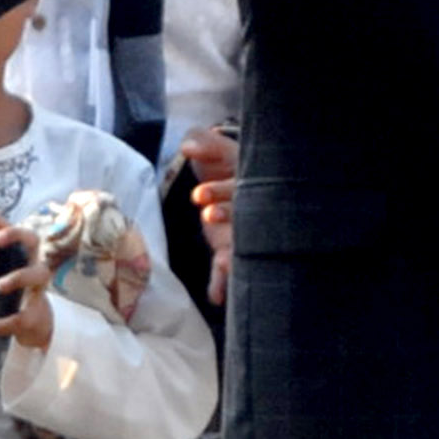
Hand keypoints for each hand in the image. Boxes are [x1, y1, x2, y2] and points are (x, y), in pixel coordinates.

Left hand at [0, 215, 56, 351]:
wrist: (30, 322)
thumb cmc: (1, 298)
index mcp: (11, 251)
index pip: (3, 226)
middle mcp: (28, 262)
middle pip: (31, 237)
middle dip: (14, 234)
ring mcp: (36, 285)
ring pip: (38, 273)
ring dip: (19, 276)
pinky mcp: (37, 308)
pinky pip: (26, 313)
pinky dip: (9, 320)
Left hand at [178, 124, 238, 297]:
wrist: (225, 179)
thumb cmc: (221, 161)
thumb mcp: (213, 147)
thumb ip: (203, 142)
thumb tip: (188, 145)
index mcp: (249, 182)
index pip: (239, 186)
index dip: (221, 191)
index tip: (199, 195)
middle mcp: (250, 210)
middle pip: (244, 215)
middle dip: (227, 215)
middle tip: (207, 215)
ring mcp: (242, 234)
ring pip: (242, 246)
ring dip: (234, 257)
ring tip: (225, 266)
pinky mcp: (229, 250)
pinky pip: (227, 269)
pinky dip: (222, 284)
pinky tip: (216, 297)